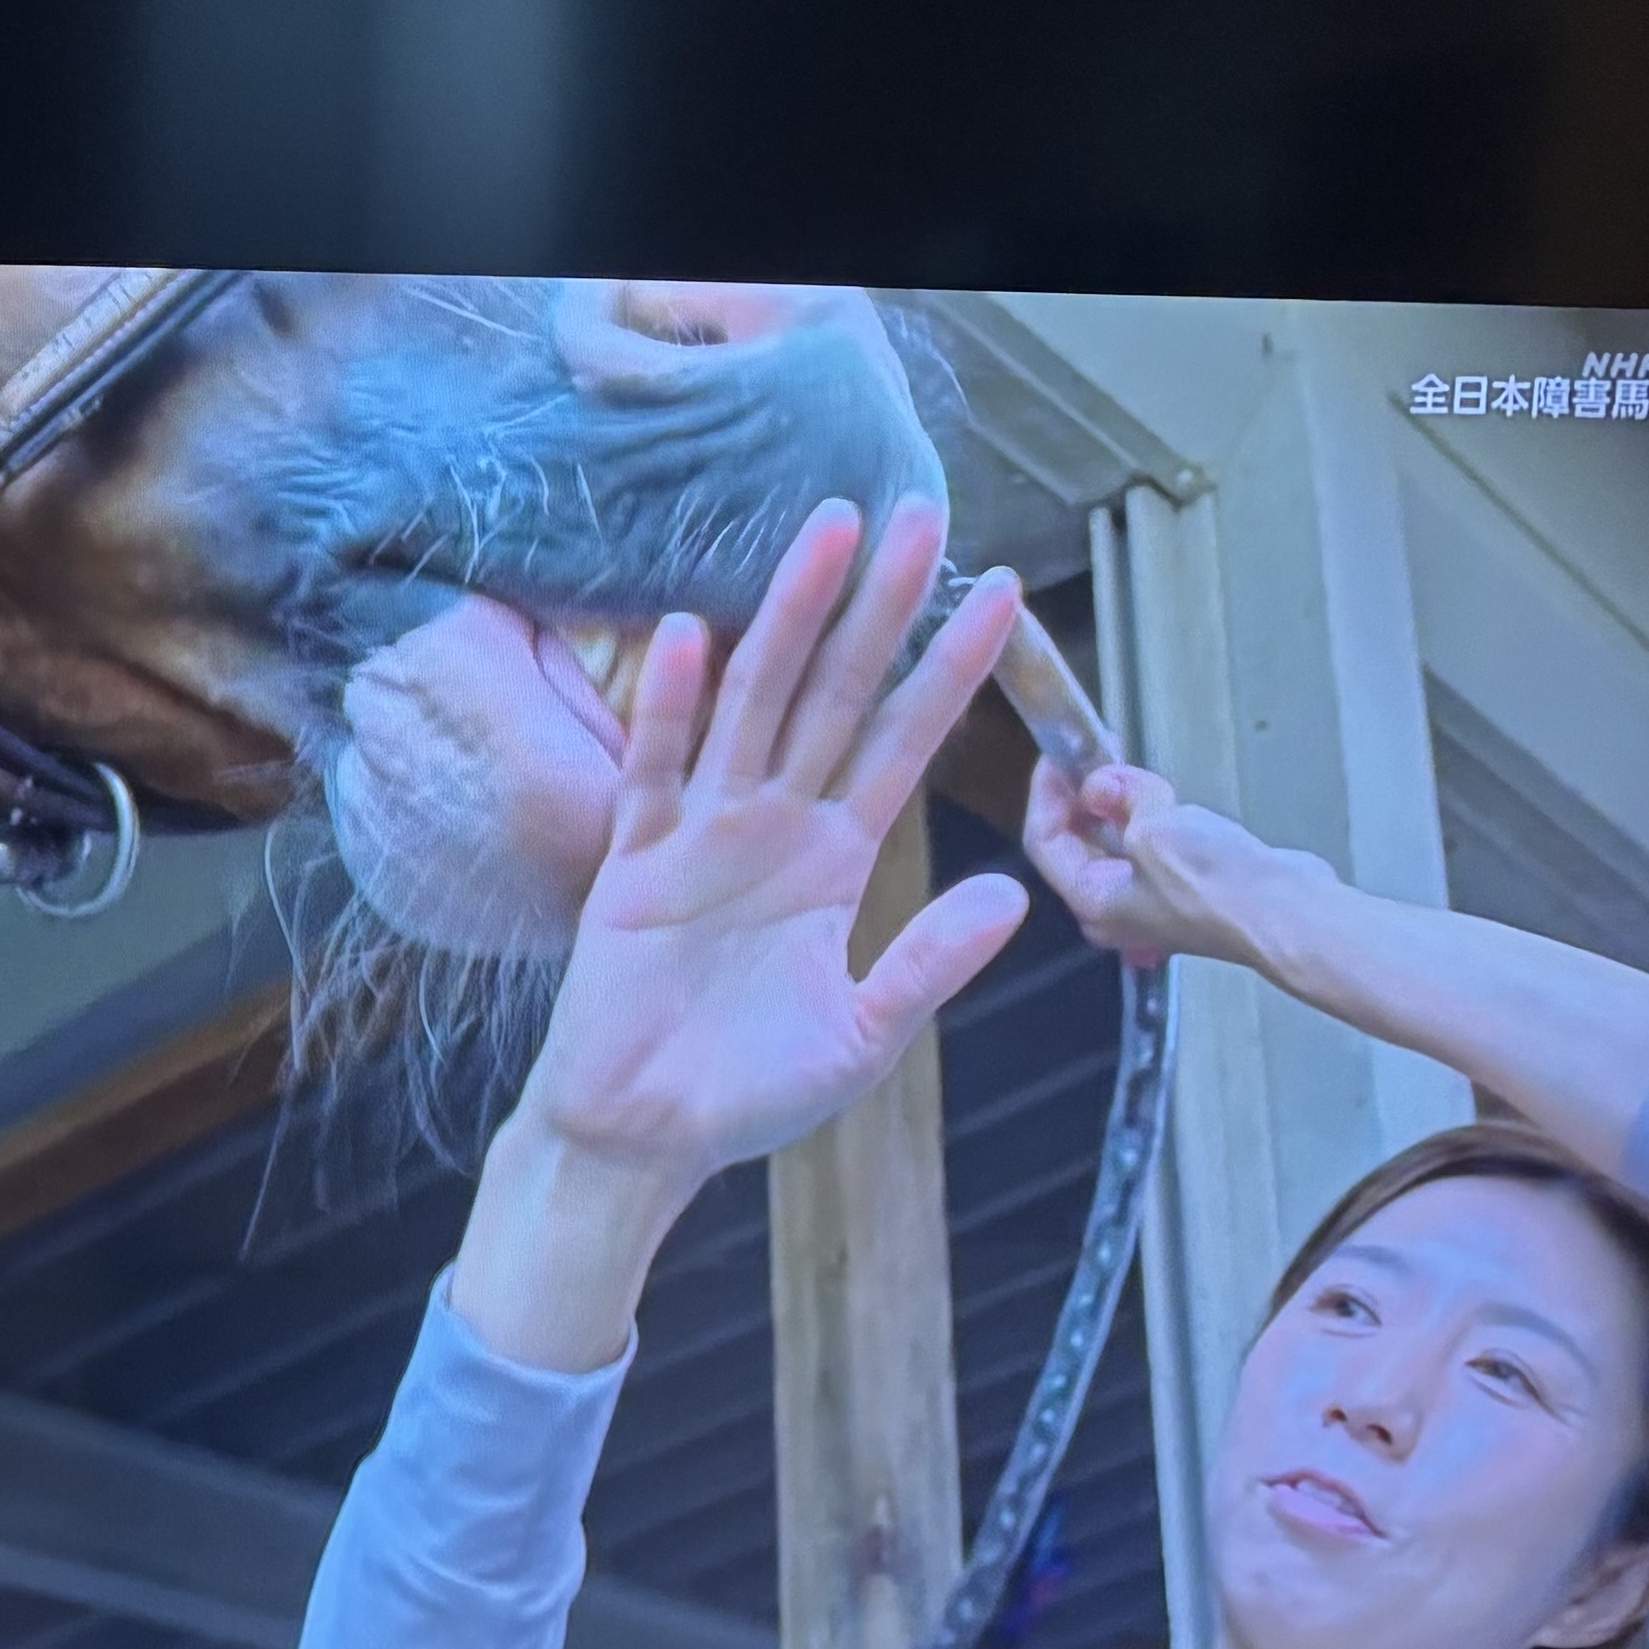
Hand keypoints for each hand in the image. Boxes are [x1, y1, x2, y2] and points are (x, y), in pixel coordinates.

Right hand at [449, 503, 1028, 1372]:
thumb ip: (928, 963)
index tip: (1003, 594)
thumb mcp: (862, 1036)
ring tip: (824, 532)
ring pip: (753, 704)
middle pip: (835, 693)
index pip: (906, 742)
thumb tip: (1016, 897)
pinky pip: (654, 771)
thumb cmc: (750, 1094)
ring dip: (786, 619)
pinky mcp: (632, 864)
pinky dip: (668, 706)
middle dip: (875, 604)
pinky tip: (684, 633)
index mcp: (835, 862)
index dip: (952, 669)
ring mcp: (700, 835)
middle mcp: (773, 827)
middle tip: (914, 512)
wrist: (643, 1136)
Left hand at [1021, 757, 1314, 973]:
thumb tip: (1102, 784)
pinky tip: (1167, 797)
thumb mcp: (1156, 830)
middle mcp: (1115, 908)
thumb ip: (1122, 798)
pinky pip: (1155, 844)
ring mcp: (1153, 899)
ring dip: (1122, 802)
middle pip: (1079, 841)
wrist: (1290, 913)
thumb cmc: (1218, 883)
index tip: (1057, 754)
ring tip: (1135, 771)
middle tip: (1098, 751)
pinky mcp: (1190, 887)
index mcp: (1093, 901)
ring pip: (1119, 839)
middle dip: (1086, 794)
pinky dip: (1154, 816)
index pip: (1044, 841)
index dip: (1046, 793)